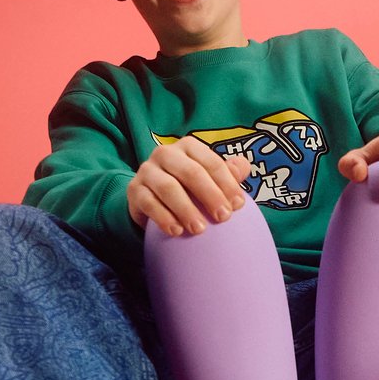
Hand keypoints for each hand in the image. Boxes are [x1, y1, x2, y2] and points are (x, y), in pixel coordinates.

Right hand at [128, 138, 251, 236]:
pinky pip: (149, 202)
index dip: (226, 184)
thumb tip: (244, 167)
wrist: (151, 199)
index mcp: (188, 147)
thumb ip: (227, 173)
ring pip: (168, 187)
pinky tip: (176, 232)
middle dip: (209, 196)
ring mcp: (147, 170)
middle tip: (223, 218)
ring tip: (200, 229)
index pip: (211, 162)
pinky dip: (164, 218)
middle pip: (191, 172)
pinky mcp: (134, 189)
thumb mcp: (208, 178)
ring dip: (186, 209)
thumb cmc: (188, 187)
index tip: (238, 206)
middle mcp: (166, 153)